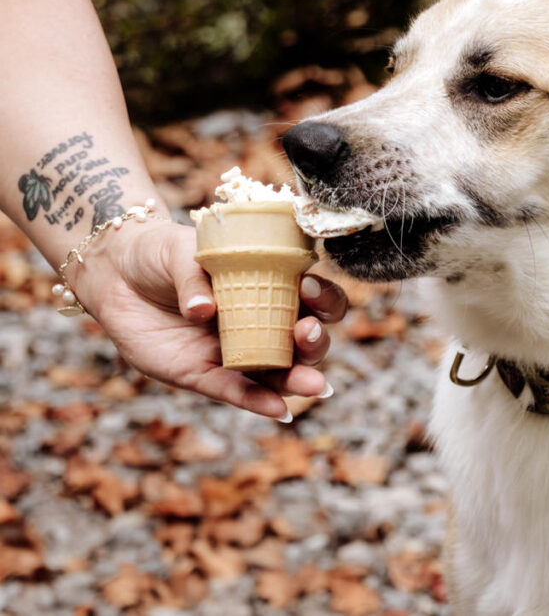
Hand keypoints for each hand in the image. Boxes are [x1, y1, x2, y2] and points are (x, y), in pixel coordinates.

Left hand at [69, 219, 346, 419]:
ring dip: (298, 379)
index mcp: (270, 286)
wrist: (115, 274)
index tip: (306, 287)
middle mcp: (261, 321)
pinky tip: (280, 411)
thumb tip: (204, 311)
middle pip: (304, 340)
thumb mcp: (180, 249)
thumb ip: (195, 276)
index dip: (321, 297)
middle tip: (305, 332)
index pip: (313, 297)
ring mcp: (235, 350)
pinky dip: (259, 403)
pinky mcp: (204, 374)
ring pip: (278, 371)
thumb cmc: (159, 253)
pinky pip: (237, 392)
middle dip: (315, 341)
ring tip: (313, 384)